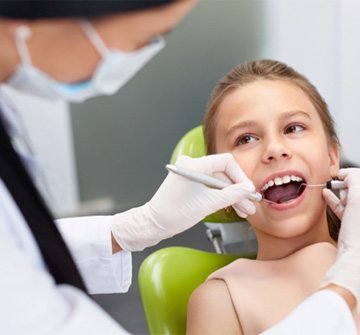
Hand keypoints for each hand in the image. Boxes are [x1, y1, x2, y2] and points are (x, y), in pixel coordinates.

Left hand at [111, 154, 255, 250]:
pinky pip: (209, 186)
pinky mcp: (189, 183)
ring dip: (231, 195)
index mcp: (194, 165)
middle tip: (249, 203)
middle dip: (237, 190)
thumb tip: (248, 189)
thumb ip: (231, 195)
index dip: (240, 176)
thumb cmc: (174, 214)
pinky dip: (220, 196)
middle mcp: (192, 165)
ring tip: (244, 210)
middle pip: (223, 173)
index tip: (248, 190)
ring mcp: (190, 174)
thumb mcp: (208, 204)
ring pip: (218, 181)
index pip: (226, 162)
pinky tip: (232, 206)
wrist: (154, 224)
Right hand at [321, 168, 359, 310]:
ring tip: (328, 188)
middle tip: (334, 183)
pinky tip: (327, 196)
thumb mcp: (357, 198)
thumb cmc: (358, 233)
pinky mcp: (355, 227)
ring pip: (351, 199)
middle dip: (346, 185)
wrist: (355, 260)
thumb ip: (354, 180)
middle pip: (357, 190)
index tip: (339, 174)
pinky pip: (346, 209)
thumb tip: (347, 173)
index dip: (351, 175)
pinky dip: (336, 202)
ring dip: (340, 192)